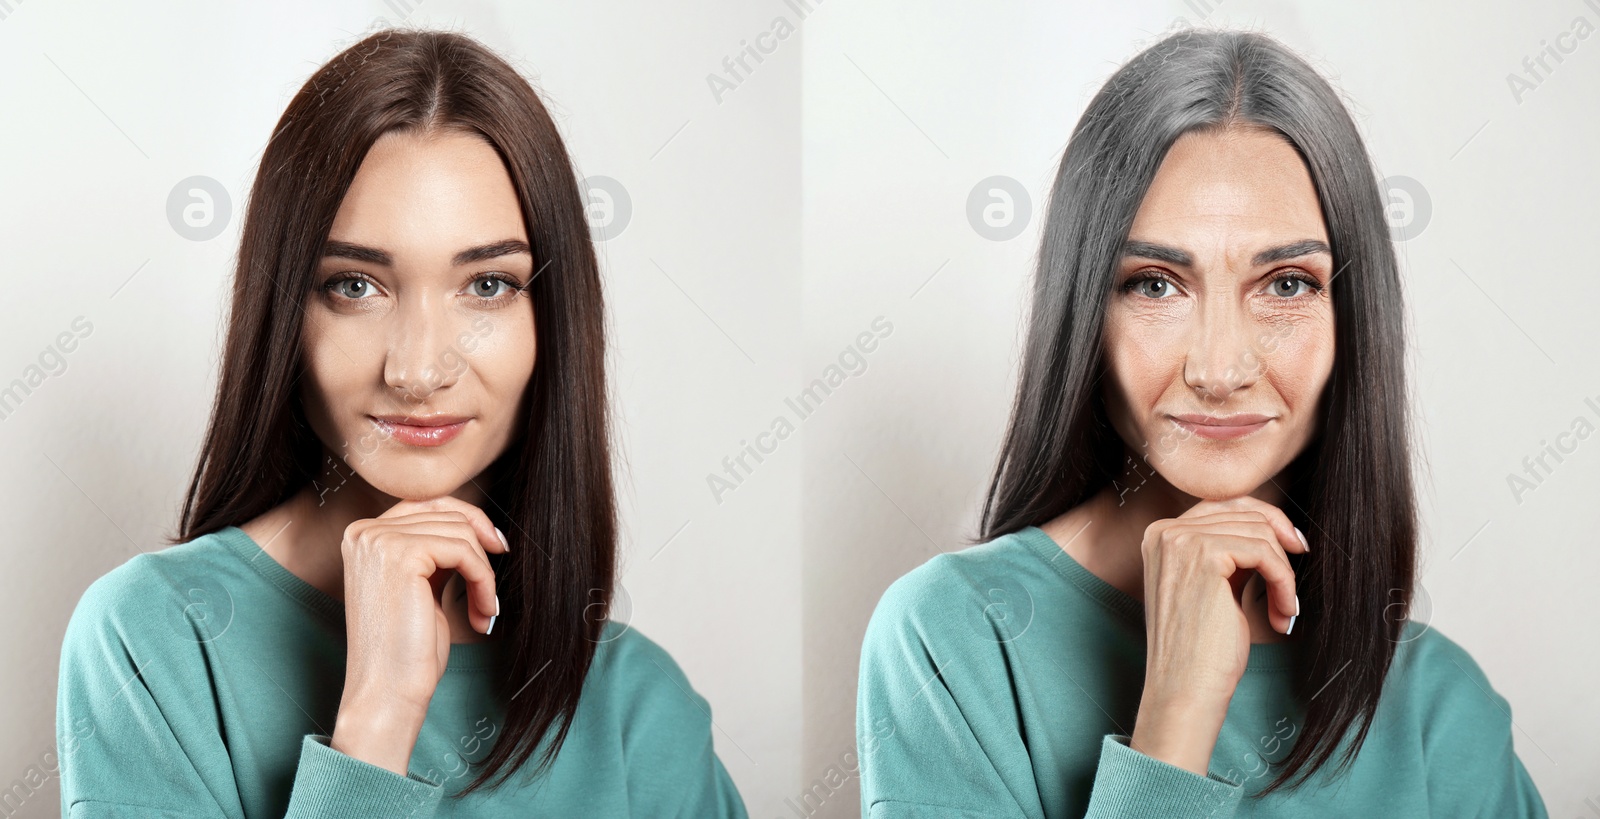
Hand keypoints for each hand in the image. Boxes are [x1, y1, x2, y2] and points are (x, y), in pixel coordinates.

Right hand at [329, 496, 509, 773]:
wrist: (388, 692)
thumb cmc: (407, 650)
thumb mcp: (422, 587)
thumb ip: (434, 551)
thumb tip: (475, 524)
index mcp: (364, 536)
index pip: (428, 503)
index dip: (469, 520)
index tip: (496, 547)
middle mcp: (364, 532)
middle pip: (448, 514)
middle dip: (481, 552)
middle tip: (491, 592)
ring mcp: (379, 540)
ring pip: (460, 533)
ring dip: (484, 574)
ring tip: (483, 610)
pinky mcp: (400, 555)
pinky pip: (464, 551)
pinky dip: (483, 581)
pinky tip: (482, 612)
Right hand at [1129, 496, 1308, 775]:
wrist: (1185, 689)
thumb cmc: (1201, 648)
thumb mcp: (1211, 587)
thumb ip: (1226, 552)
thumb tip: (1273, 525)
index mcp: (1160, 535)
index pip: (1223, 504)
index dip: (1266, 521)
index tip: (1294, 547)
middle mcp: (1163, 531)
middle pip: (1244, 513)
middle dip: (1280, 549)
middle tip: (1291, 589)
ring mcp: (1180, 540)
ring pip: (1259, 532)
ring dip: (1283, 573)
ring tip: (1283, 610)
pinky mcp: (1203, 556)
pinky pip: (1264, 552)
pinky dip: (1283, 582)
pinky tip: (1282, 613)